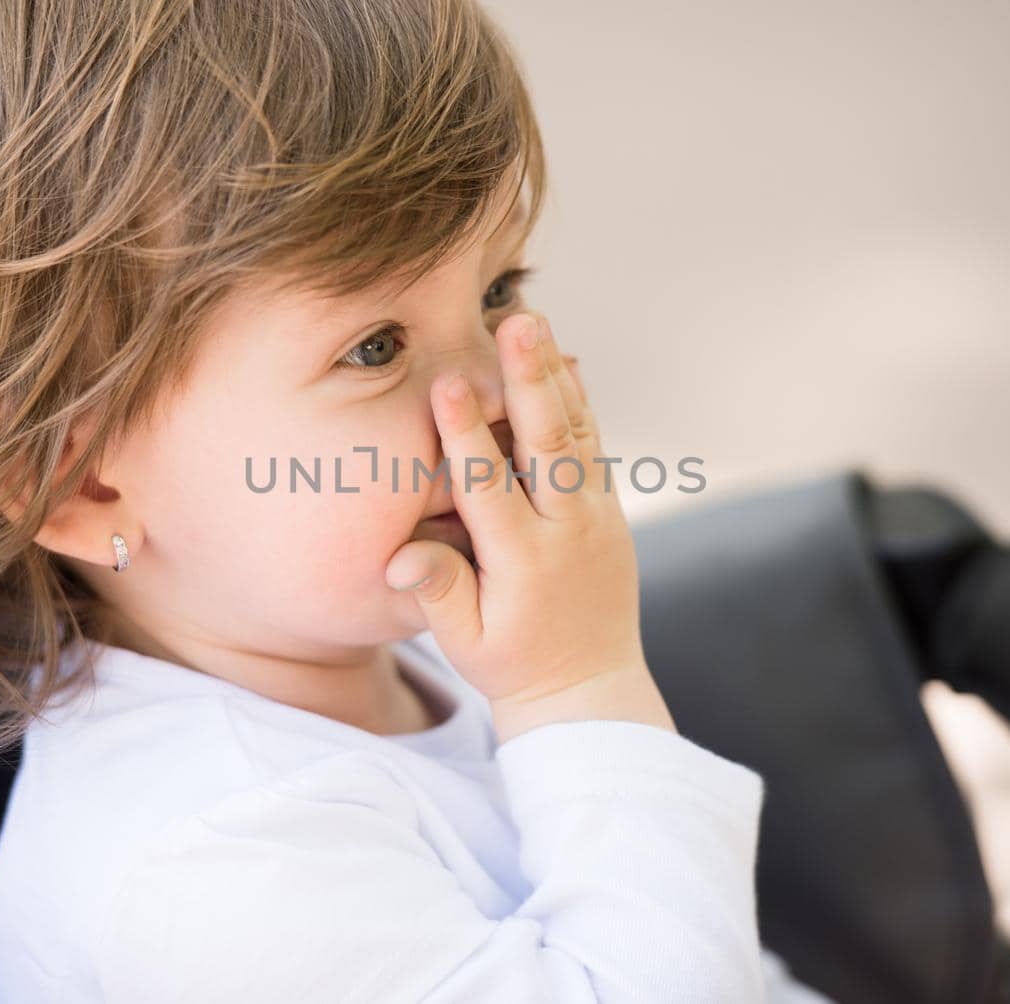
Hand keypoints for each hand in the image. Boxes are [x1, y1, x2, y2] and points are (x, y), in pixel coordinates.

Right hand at [385, 312, 670, 738]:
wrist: (588, 687)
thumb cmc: (512, 663)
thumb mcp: (467, 642)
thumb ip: (439, 594)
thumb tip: (401, 558)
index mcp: (524, 562)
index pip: (490, 488)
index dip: (466, 435)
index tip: (447, 384)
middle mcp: (567, 531)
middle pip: (548, 443)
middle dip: (528, 378)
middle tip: (518, 323)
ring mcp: (595, 517)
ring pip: (576, 433)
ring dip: (554, 373)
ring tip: (536, 321)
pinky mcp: (608, 511)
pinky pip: (594, 446)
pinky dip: (581, 402)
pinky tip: (565, 361)